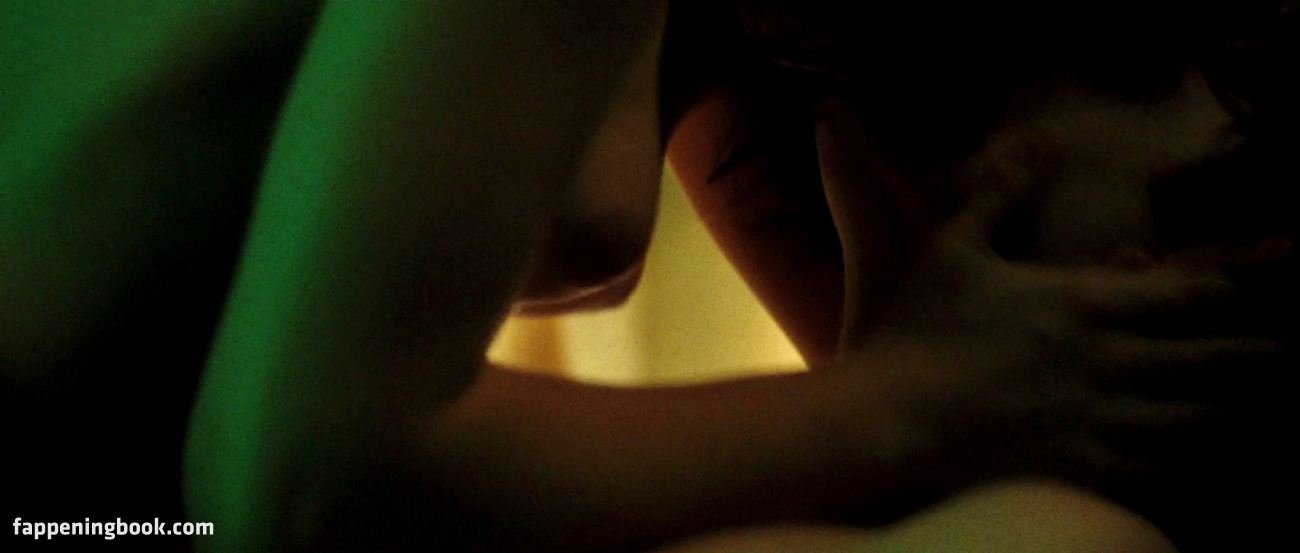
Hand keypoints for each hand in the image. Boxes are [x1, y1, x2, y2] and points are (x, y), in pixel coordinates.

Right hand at [836, 185, 1281, 487]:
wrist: (889, 413)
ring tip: (1251, 407)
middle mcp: (1103, 360)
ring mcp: (1095, 417)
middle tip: (1286, 353)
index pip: (1177, 293)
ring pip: (1187, 416)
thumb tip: (1032, 147)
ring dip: (1225, 409)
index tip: (1241, 292)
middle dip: (1251, 354)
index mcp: (1079, 302)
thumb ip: (999, 198)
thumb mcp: (953, 249)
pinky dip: (1180, 461)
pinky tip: (1195, 459)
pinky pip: (1150, 467)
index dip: (1221, 290)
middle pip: (1202, 358)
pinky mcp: (1077, 465)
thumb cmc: (916, 328)